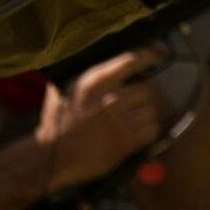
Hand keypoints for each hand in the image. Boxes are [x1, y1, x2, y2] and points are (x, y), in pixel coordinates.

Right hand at [35, 47, 170, 191]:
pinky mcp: (125, 142)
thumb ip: (85, 76)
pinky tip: (135, 132)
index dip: (150, 54)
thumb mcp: (62, 89)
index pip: (131, 60)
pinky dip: (147, 131)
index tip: (160, 52)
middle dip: (140, 96)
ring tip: (129, 119)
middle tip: (130, 104)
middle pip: (147, 89)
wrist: (48, 157)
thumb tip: (106, 60)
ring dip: (144, 114)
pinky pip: (151, 130)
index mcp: (93, 82)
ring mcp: (119, 122)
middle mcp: (109, 100)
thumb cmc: (56, 122)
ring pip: (151, 110)